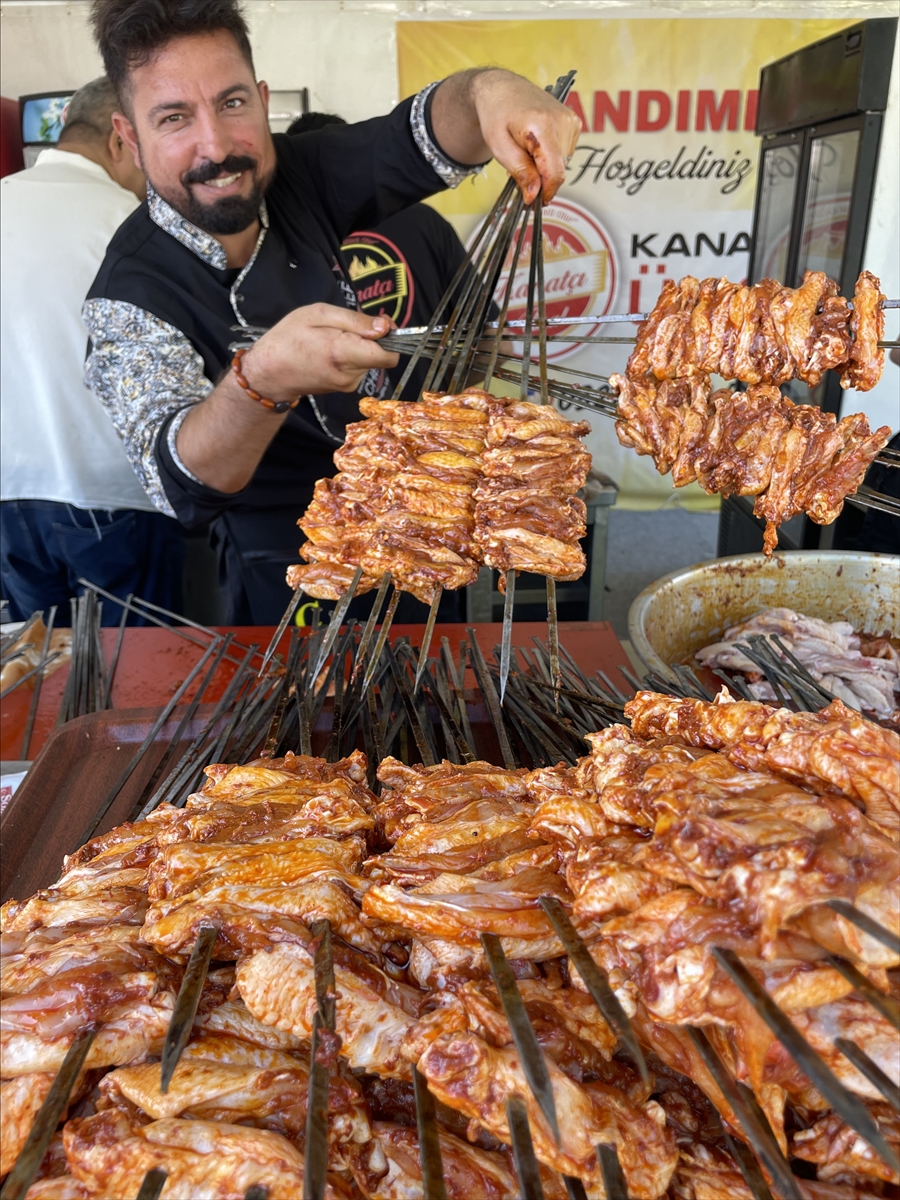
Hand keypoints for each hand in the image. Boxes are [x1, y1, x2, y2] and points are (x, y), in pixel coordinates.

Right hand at [240, 303, 397, 401]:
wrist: (269, 375)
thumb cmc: (288, 339)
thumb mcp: (318, 314)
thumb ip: (355, 321)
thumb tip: (385, 327)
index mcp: (344, 354)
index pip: (388, 355)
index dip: (390, 337)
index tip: (378, 324)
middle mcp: (350, 374)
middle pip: (380, 355)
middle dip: (370, 338)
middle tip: (343, 327)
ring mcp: (348, 385)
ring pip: (370, 361)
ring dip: (359, 347)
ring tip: (331, 339)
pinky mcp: (345, 388)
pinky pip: (359, 367)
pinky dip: (352, 356)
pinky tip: (330, 351)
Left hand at [432, 69, 580, 204]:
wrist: (502, 88)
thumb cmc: (497, 114)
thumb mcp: (499, 147)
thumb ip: (520, 172)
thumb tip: (534, 194)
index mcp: (542, 125)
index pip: (555, 171)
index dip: (546, 191)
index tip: (535, 201)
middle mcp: (562, 120)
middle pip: (559, 168)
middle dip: (540, 177)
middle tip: (520, 167)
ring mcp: (570, 119)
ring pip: (562, 163)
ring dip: (545, 165)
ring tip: (526, 150)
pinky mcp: (574, 121)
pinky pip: (565, 152)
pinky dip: (551, 155)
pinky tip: (538, 143)